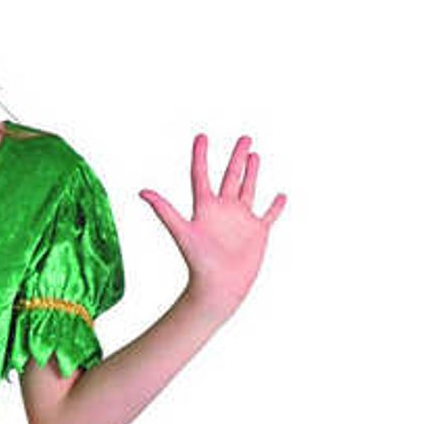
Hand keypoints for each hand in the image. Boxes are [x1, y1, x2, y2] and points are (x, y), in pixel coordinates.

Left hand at [139, 134, 286, 318]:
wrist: (218, 287)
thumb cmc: (198, 263)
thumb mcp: (181, 231)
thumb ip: (164, 210)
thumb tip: (142, 191)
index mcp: (205, 207)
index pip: (201, 175)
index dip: (201, 155)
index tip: (202, 136)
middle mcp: (223, 210)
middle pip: (230, 176)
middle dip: (237, 156)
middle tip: (245, 137)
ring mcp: (241, 221)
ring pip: (248, 190)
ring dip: (252, 173)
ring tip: (256, 155)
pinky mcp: (257, 232)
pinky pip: (269, 215)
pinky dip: (275, 206)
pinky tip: (281, 195)